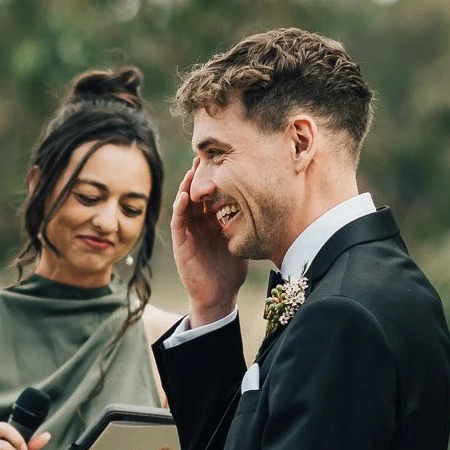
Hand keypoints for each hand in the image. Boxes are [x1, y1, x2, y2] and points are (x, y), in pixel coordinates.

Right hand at [171, 164, 246, 324]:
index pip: (213, 193)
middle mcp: (199, 222)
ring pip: (185, 203)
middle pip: (198, 193)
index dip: (217, 177)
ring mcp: (189, 232)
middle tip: (206, 154)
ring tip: (193, 169)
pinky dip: (180, 208)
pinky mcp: (181, 243)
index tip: (224, 158)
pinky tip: (184, 195)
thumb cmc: (232, 270)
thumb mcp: (243, 240)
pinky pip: (179, 222)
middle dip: (201, 174)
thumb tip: (270, 203)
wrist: (219, 295)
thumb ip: (248, 223)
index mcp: (213, 220)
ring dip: (188, 186)